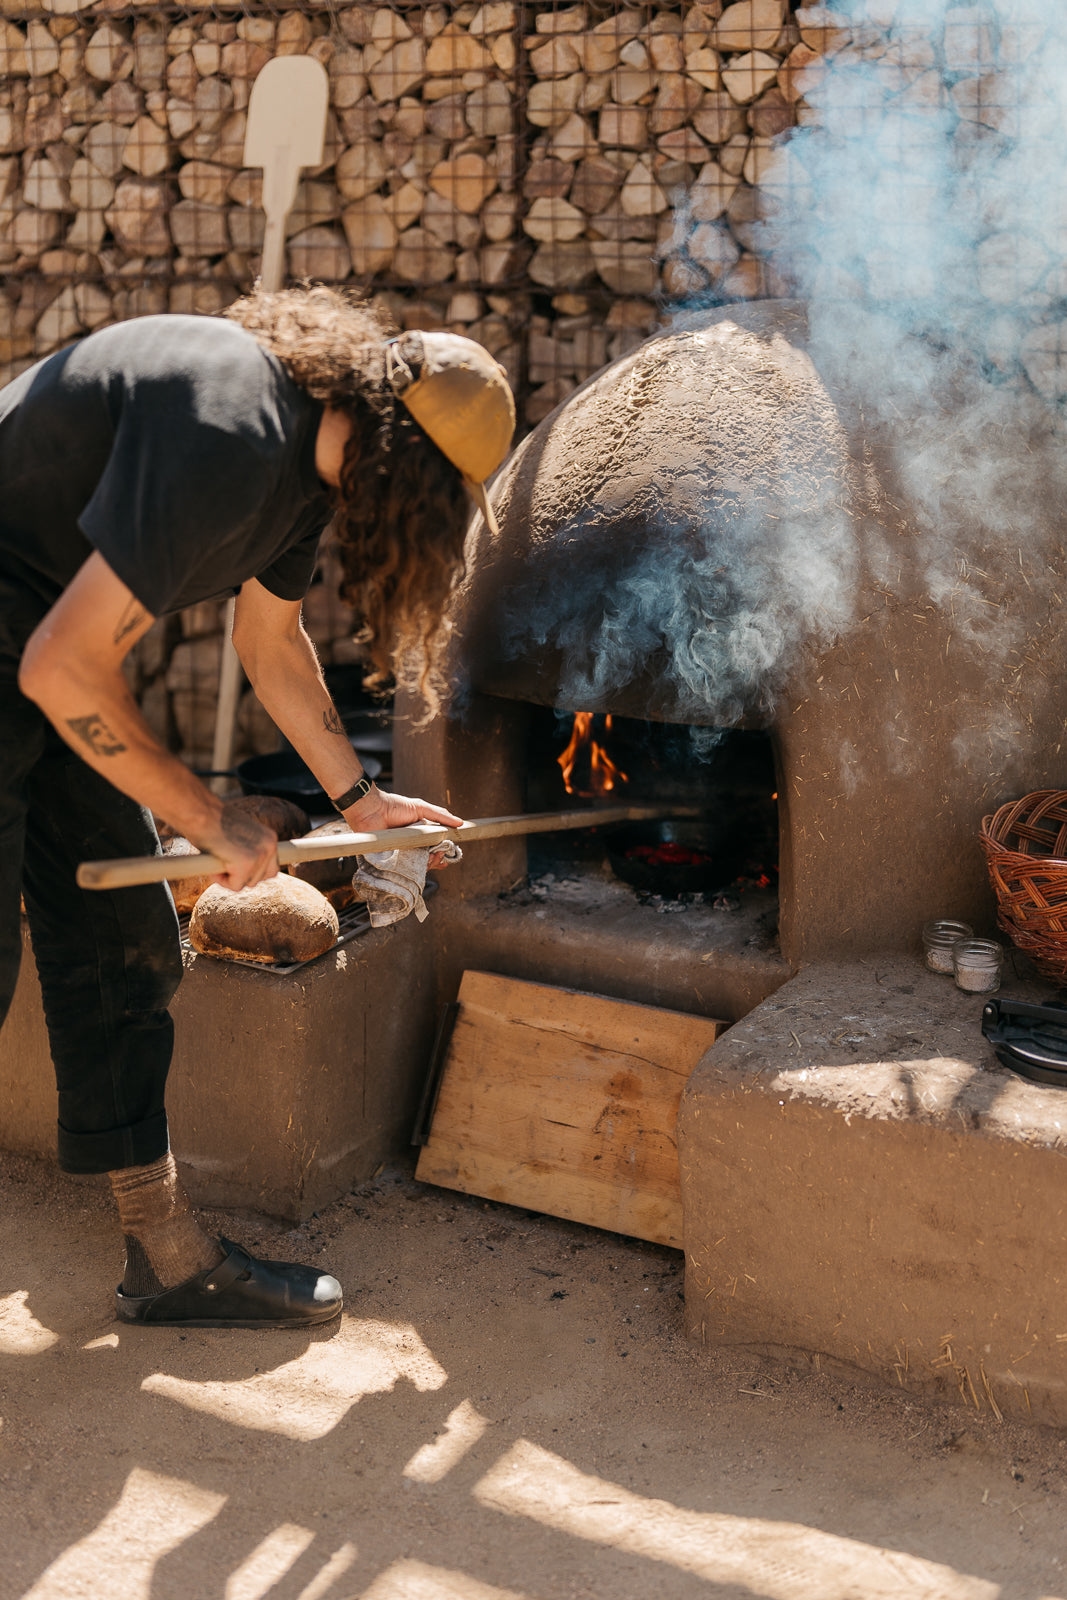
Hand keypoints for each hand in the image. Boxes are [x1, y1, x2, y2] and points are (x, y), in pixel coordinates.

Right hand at [191, 799, 279, 890]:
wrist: (199, 812)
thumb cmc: (211, 822)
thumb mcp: (238, 835)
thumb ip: (247, 849)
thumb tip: (248, 870)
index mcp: (270, 838)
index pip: (270, 867)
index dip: (252, 870)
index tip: (236, 865)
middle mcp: (270, 846)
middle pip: (261, 878)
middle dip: (242, 876)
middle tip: (223, 863)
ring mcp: (260, 855)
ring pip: (248, 883)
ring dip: (232, 877)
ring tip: (218, 859)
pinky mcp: (247, 863)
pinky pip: (236, 886)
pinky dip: (222, 880)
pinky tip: (214, 863)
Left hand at [342, 787, 463, 868]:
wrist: (371, 810)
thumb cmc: (395, 806)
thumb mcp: (421, 808)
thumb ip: (440, 815)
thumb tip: (460, 824)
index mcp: (419, 833)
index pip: (434, 846)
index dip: (442, 852)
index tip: (448, 857)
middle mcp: (411, 844)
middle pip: (428, 858)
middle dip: (436, 859)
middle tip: (439, 857)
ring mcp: (400, 852)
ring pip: (417, 865)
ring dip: (427, 864)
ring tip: (430, 859)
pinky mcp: (390, 859)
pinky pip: (403, 869)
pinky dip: (412, 869)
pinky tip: (419, 866)